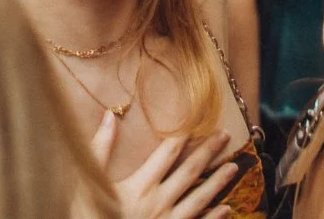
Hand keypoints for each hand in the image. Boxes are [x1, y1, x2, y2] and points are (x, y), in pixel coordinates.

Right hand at [94, 113, 238, 218]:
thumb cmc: (89, 217)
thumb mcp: (88, 183)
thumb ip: (100, 149)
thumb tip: (110, 115)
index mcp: (140, 186)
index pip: (168, 153)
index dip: (183, 135)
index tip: (198, 121)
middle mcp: (159, 202)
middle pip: (190, 171)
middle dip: (209, 152)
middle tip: (225, 135)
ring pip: (200, 198)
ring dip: (218, 182)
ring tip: (234, 167)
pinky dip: (214, 217)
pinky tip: (227, 208)